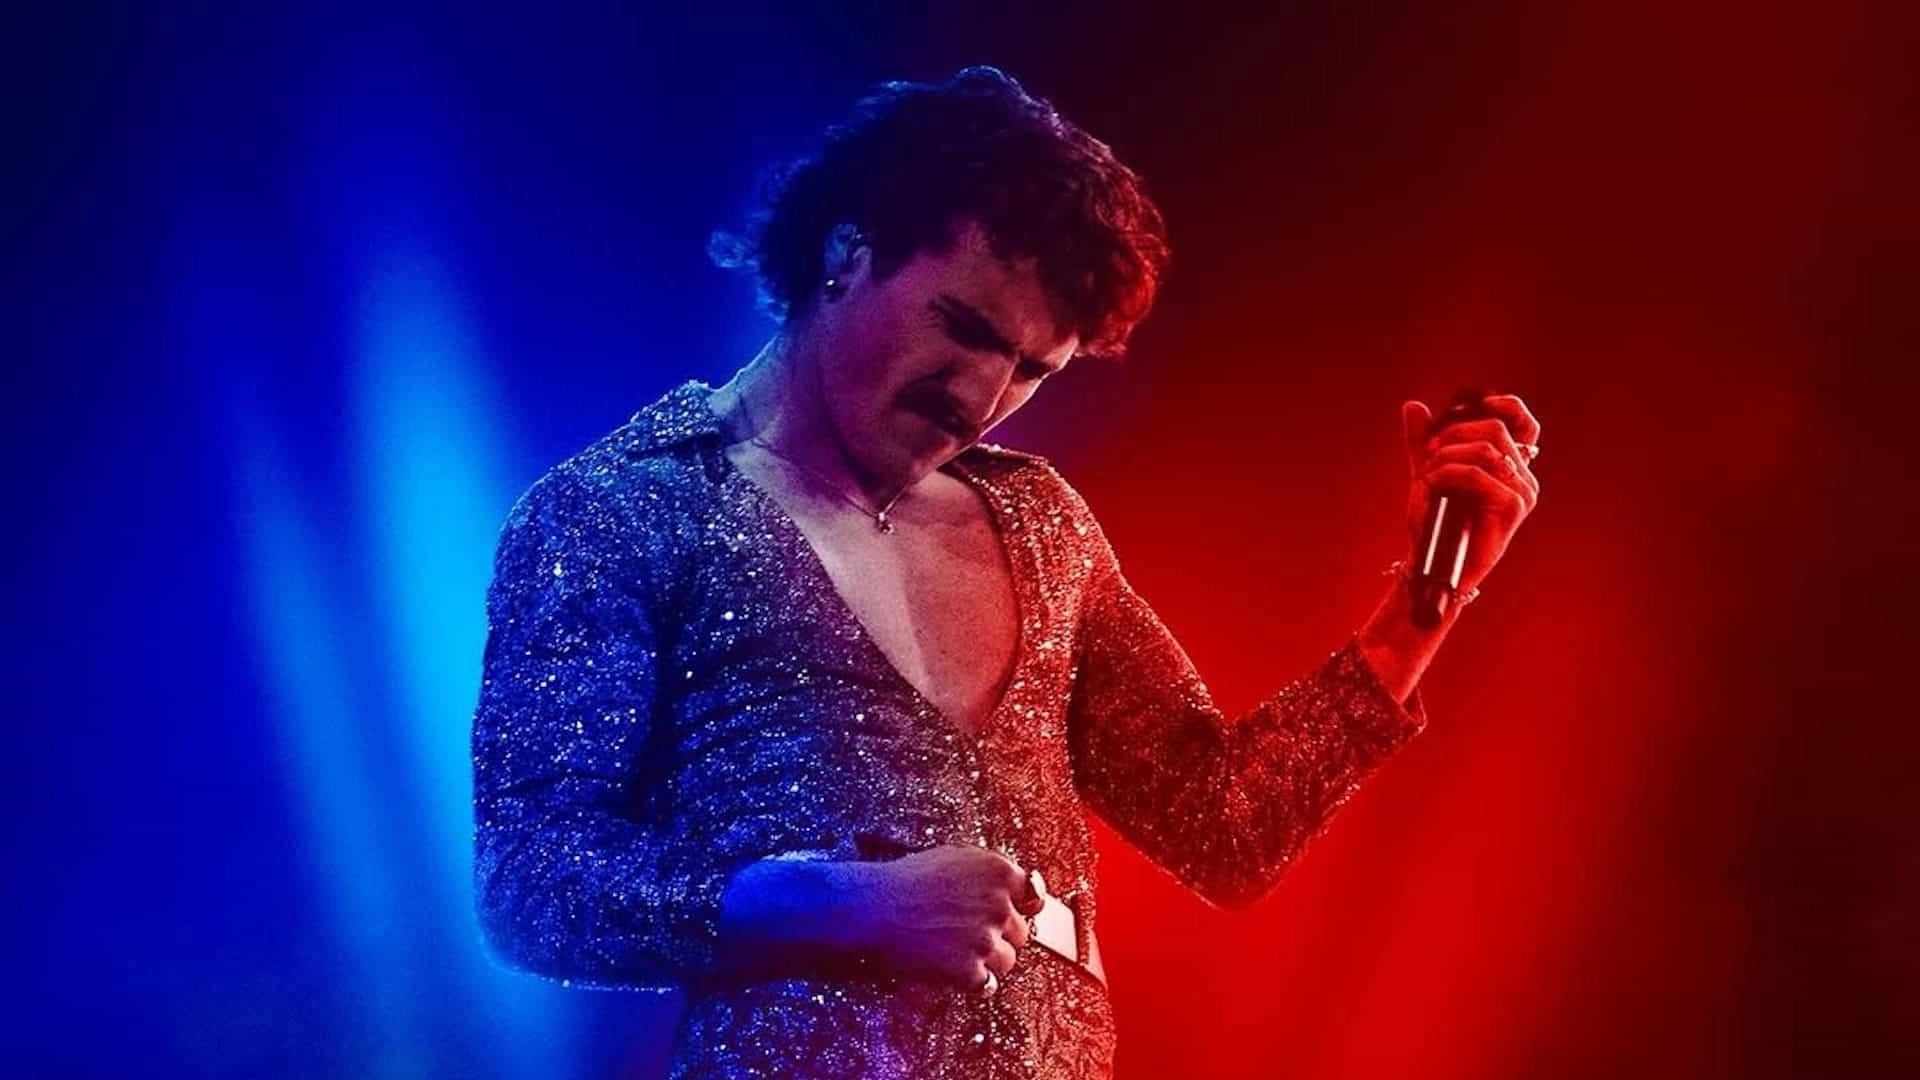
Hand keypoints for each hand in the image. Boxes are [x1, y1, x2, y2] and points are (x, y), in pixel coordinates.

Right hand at [850, 844, 1041, 992]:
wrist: (871, 909)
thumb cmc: (905, 882)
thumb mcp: (954, 858)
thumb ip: (990, 873)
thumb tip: (1021, 888)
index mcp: (998, 871)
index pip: (1033, 896)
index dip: (1020, 907)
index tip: (1010, 914)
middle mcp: (998, 904)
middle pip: (1022, 932)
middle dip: (1000, 935)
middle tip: (969, 933)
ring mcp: (985, 939)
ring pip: (1008, 960)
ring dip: (987, 959)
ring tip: (955, 950)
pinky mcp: (969, 969)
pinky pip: (987, 984)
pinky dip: (973, 981)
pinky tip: (952, 968)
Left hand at [1400, 393, 1542, 596]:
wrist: (1432, 563)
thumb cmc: (1435, 521)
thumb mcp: (1426, 471)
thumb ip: (1422, 440)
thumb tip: (1413, 406)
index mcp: (1511, 465)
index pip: (1524, 423)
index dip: (1503, 406)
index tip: (1470, 406)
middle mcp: (1523, 476)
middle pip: (1496, 429)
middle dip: (1454, 433)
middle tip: (1429, 452)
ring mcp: (1522, 493)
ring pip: (1486, 449)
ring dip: (1447, 455)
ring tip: (1428, 472)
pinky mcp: (1512, 508)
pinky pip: (1478, 474)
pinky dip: (1447, 473)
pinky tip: (1432, 484)